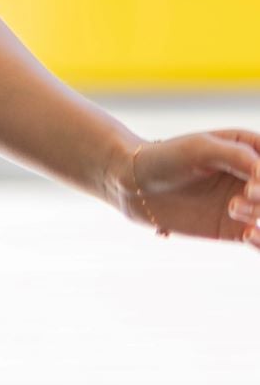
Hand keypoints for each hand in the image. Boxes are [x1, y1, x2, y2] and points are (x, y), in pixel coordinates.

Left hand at [118, 127, 259, 245]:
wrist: (136, 185)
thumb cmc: (167, 157)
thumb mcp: (201, 149)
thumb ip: (238, 157)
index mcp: (249, 149)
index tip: (251, 184)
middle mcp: (252, 177)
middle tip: (245, 194)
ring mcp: (246, 204)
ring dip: (259, 213)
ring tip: (232, 207)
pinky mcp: (234, 229)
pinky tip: (247, 235)